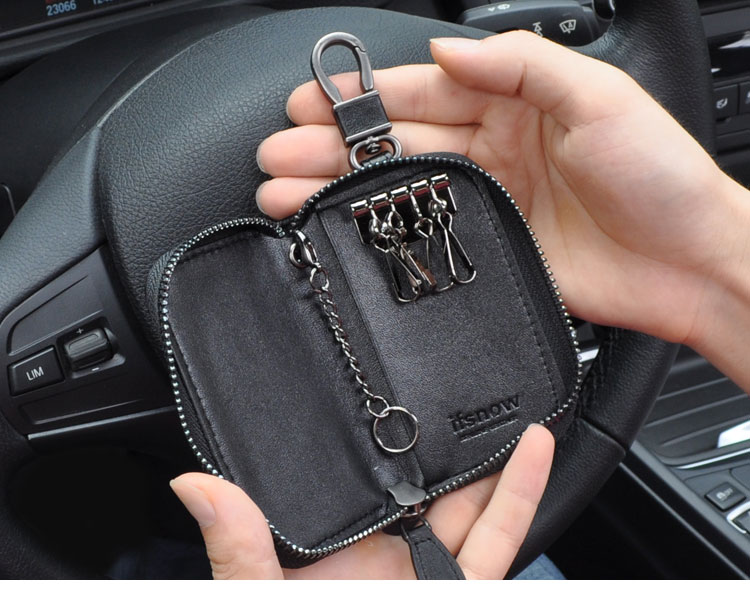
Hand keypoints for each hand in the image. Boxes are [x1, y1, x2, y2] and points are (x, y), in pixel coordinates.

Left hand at [170, 424, 553, 579]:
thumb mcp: (261, 595)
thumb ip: (237, 545)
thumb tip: (193, 487)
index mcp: (342, 550)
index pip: (367, 486)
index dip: (383, 448)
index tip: (390, 404)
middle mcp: (392, 557)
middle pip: (428, 489)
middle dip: (449, 446)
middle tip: (459, 395)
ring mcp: (432, 576)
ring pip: (475, 507)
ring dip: (496, 460)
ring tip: (507, 408)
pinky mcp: (464, 594)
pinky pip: (502, 542)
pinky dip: (522, 496)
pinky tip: (532, 452)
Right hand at [256, 31, 748, 355]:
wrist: (688, 264)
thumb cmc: (660, 177)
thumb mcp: (599, 97)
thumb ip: (520, 65)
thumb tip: (445, 52)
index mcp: (516, 104)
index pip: (425, 92)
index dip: (366, 97)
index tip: (313, 102)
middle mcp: (494, 150)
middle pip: (398, 142)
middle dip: (333, 146)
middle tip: (279, 153)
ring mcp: (487, 202)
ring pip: (399, 189)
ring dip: (340, 190)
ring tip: (284, 192)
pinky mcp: (488, 250)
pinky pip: (422, 238)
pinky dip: (379, 235)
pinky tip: (341, 231)